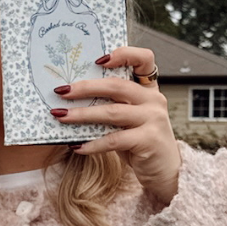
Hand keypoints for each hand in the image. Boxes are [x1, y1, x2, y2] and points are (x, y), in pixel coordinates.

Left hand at [50, 45, 180, 207]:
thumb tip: (71, 99)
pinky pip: (114, 139)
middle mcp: (153, 100)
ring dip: (82, 114)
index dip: (123, 54)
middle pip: (117, 86)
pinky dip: (93, 144)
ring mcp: (153, 119)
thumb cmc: (141, 142)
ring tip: (61, 116)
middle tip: (61, 91)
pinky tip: (77, 147)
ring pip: (112, 112)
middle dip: (85, 87)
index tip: (98, 60)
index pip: (144, 59)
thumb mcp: (129, 119)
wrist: (166, 171)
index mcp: (149, 88)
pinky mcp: (148, 140)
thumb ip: (112, 105)